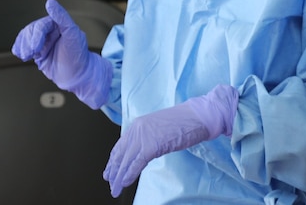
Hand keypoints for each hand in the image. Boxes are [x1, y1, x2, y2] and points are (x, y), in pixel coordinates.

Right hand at [11, 0, 111, 108]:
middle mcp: (49, 32)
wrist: (78, 77)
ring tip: (26, 55)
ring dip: (23, 46)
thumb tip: (50, 2)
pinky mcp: (38, 53)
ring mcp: (43, 43)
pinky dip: (19, 49)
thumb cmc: (79, 56)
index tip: (36, 46)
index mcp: (58, 24)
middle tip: (32, 52)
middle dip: (29, 43)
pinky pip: (25, 47)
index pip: (41, 25)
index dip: (37, 35)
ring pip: (26, 39)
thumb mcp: (73, 33)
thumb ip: (61, 16)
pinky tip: (19, 53)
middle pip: (31, 31)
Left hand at [103, 84, 238, 196]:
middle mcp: (136, 129)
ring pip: (126, 160)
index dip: (114, 159)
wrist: (196, 117)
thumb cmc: (183, 122)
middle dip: (113, 170)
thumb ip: (147, 138)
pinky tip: (124, 182)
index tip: (109, 170)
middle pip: (120, 154)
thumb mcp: (158, 129)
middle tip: (110, 182)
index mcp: (138, 125)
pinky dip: (129, 174)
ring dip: (119, 176)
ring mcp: (143, 137)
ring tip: (115, 188)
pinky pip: (136, 163)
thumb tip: (141, 153)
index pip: (121, 145)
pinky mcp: (151, 146)